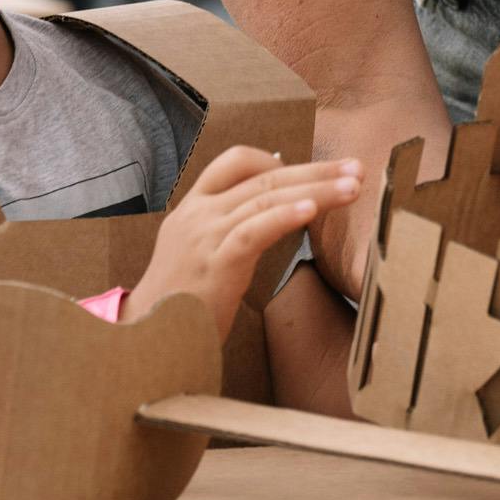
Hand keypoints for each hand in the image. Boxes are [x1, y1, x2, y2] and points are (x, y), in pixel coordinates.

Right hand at [130, 150, 360, 338]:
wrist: (143, 341)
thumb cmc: (178, 306)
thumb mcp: (198, 257)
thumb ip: (227, 233)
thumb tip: (272, 217)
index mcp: (191, 209)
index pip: (233, 162)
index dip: (275, 159)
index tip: (312, 169)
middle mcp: (197, 214)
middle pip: (264, 176)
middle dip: (315, 170)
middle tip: (355, 167)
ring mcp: (204, 236)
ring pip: (267, 197)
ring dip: (317, 189)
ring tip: (353, 186)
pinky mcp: (214, 263)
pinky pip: (254, 230)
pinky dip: (285, 215)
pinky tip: (313, 209)